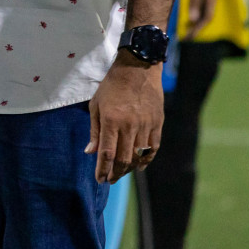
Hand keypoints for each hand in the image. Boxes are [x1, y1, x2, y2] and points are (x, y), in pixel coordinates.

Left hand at [86, 52, 163, 183]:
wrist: (138, 69)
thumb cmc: (112, 86)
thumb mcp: (96, 104)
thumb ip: (94, 130)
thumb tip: (90, 152)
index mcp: (111, 120)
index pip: (106, 153)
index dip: (102, 170)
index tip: (100, 179)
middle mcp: (129, 126)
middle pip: (123, 159)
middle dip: (115, 173)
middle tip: (110, 179)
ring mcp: (145, 126)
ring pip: (139, 157)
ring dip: (129, 169)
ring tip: (121, 172)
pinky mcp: (157, 124)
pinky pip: (153, 149)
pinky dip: (146, 161)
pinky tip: (139, 166)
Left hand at [182, 0, 217, 40]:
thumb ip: (194, 2)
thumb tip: (192, 21)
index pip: (208, 16)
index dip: (200, 27)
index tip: (191, 36)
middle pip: (206, 19)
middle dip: (197, 30)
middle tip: (186, 40)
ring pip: (203, 17)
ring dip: (195, 27)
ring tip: (186, 37)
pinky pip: (200, 13)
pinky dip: (194, 20)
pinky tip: (187, 26)